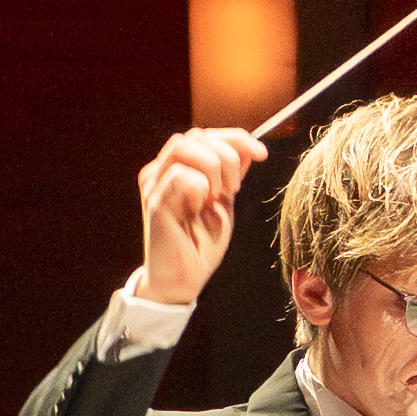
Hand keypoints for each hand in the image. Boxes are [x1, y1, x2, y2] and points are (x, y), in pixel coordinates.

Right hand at [131, 125, 258, 299]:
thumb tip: (246, 148)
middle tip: (235, 188)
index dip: (236, 138)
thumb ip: (229, 175)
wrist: (183, 281)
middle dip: (228, 155)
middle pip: (195, 135)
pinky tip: (201, 206)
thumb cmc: (200, 244)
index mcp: (175, 168)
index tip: (261, 154)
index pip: (204, 134)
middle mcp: (160, 172)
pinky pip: (179, 176)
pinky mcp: (156, 205)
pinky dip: (199, 186)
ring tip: (220, 195)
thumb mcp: (223, 202)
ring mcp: (155, 186)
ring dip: (213, 167)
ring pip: (184, 147)